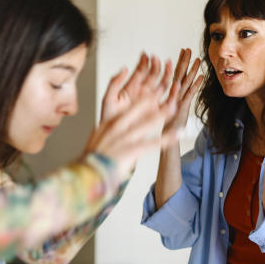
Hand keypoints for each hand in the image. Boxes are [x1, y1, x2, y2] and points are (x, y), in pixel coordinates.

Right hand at [87, 57, 177, 179]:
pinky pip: (152, 143)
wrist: (87, 174)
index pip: (126, 107)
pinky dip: (166, 139)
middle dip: (153, 98)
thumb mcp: (96, 139)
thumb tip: (114, 127)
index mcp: (108, 123)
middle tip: (165, 89)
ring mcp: (124, 138)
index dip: (141, 99)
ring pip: (147, 123)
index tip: (152, 92)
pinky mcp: (131, 150)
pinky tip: (177, 134)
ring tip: (175, 107)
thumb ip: (106, 131)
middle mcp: (116, 127)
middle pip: (137, 108)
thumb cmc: (92, 160)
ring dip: (162, 114)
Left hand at [100, 53, 168, 122]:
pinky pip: (168, 101)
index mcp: (131, 88)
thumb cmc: (109, 119)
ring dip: (166, 74)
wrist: (113, 136)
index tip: (147, 55)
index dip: (144, 62)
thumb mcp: (108, 98)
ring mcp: (150, 101)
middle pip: (153, 76)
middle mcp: (142, 93)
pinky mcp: (157, 111)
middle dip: (157, 66)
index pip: (140, 72)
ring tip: (169, 65)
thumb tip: (124, 68)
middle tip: (159, 59)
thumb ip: (115, 82)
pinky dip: (173, 93)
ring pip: (162, 85)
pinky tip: (175, 85)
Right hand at [161, 48, 203, 136]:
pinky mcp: (182, 107)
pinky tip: (202, 77)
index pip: (174, 74)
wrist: (166, 138)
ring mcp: (177, 100)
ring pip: (185, 82)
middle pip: (178, 74)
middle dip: (184, 61)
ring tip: (198, 59)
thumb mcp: (169, 108)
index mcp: (169, 93)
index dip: (179, 62)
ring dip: (192, 70)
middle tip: (187, 49)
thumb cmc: (169, 124)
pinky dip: (196, 85)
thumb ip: (173, 97)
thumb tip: (177, 88)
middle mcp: (172, 94)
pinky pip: (190, 94)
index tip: (182, 51)